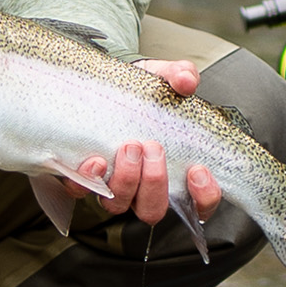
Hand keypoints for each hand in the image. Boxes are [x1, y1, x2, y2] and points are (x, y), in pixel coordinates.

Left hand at [92, 57, 225, 225]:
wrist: (106, 84)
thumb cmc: (143, 91)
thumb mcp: (164, 78)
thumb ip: (180, 76)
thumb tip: (186, 80)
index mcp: (174, 172)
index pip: (199, 205)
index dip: (204, 197)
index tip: (197, 170)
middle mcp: (142, 188)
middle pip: (153, 210)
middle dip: (154, 183)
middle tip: (153, 148)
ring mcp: (113, 186)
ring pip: (119, 205)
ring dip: (125, 180)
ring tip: (129, 146)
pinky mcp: (83, 178)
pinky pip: (81, 191)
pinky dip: (88, 179)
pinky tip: (95, 159)